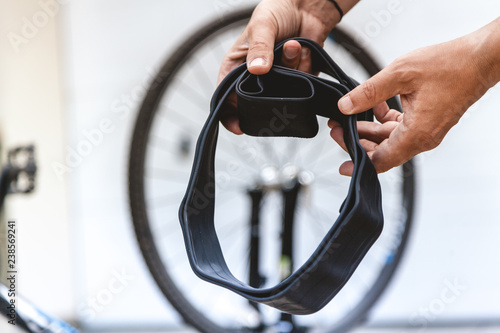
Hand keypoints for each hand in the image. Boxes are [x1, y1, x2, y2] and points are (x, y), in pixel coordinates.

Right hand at [217, 0, 350, 133]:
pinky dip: (302, 65)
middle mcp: (254, 76)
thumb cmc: (277, 10)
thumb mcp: (262, 25)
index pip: (225, 95)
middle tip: (277, 82)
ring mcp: (276, 79)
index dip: (229, 114)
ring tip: (291, 45)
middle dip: (267, 95)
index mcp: (236, 65)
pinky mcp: (295, 79)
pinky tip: (301, 48)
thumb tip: (257, 69)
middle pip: (255, 101)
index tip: (239, 126)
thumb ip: (260, 47)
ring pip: (281, 92)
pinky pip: (300, 84)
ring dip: (289, 69)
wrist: (307, 5)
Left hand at [330, 18, 499, 174]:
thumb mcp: (400, 74)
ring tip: (347, 116)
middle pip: (383, 151)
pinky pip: (400, 127)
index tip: (342, 165)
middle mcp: (422, 138)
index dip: (359, 163)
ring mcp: (426, 130)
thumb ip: (369, 92)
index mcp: (417, 134)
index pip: (382, 161)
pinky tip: (372, 105)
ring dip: (368, 129)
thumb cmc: (450, 65)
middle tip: (337, 128)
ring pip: (389, 139)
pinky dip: (383, 119)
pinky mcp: (427, 121)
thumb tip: (345, 105)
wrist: (481, 58)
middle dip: (357, 141)